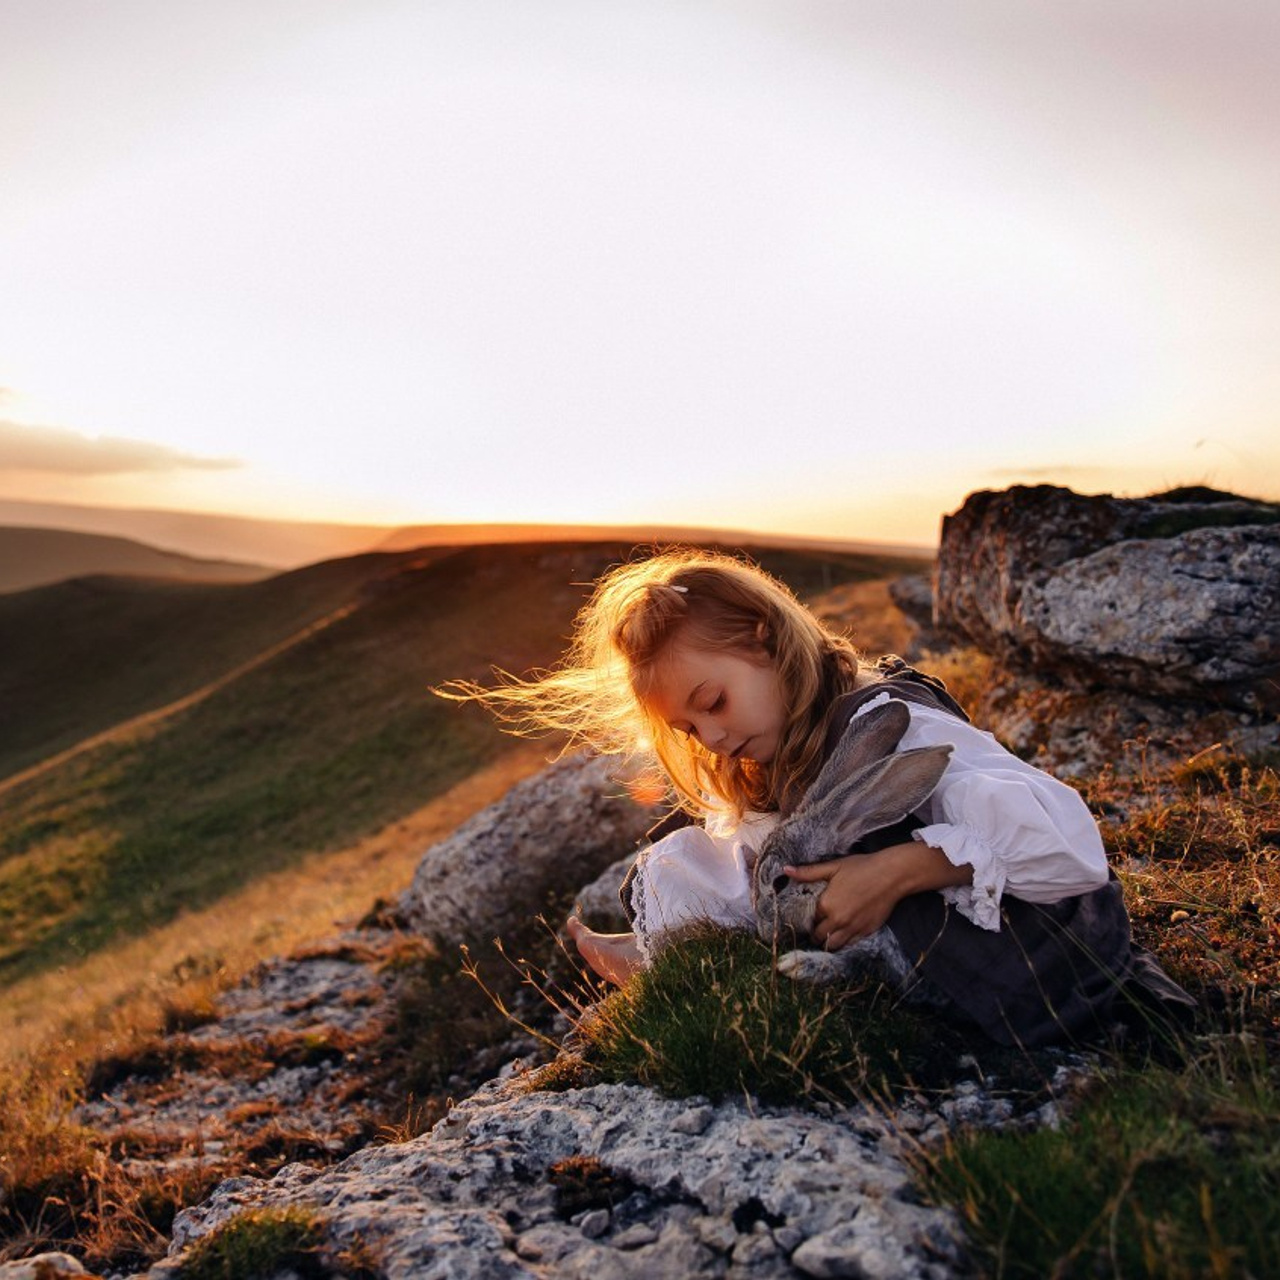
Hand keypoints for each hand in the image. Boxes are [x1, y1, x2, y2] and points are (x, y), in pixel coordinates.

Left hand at [783, 851, 904, 950]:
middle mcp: (838, 920)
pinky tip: (842, 935)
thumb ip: (808, 872)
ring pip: (832, 945)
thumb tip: (785, 870)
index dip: (807, 917)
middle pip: (818, 935)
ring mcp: (853, 928)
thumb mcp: (833, 867)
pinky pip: (849, 945)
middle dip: (815, 932)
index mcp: (826, 904)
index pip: (808, 919)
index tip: (808, 915)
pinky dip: (843, 943)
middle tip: (816, 926)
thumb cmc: (861, 867)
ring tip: (826, 934)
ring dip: (826, 942)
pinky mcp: (866, 932)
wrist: (892, 875)